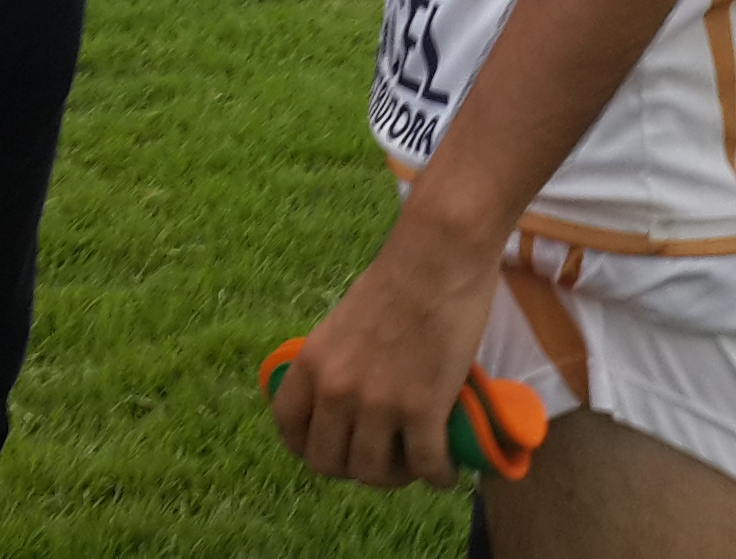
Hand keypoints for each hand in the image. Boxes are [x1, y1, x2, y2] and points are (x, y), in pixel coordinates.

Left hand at [267, 225, 497, 489]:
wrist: (438, 256)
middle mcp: (336, 389)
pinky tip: (447, 472)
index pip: (288, 427)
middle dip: (353, 469)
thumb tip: (347, 396)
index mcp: (312, 363)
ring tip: (416, 465)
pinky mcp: (422, 408)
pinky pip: (425, 465)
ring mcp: (378, 402)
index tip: (333, 449)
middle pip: (328, 463)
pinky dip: (438, 476)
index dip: (308, 447)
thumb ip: (337, 362)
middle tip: (380, 458)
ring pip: (374, 474)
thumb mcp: (343, 323)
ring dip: (396, 477)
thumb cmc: (399, 279)